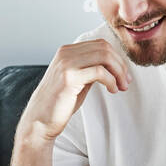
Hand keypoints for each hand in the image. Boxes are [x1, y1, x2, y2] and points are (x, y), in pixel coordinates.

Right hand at [17, 40, 131, 145]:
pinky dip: (111, 80)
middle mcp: (66, 53)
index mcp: (67, 51)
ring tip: (120, 87)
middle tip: (126, 82)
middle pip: (104, 48)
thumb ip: (91, 69)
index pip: (100, 44)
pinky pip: (99, 71)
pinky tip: (112, 90)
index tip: (124, 75)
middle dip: (120, 65)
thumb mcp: (78, 80)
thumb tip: (114, 66)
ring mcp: (66, 63)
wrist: (40, 120)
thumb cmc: (59, 103)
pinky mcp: (69, 77)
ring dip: (118, 72)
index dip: (117, 58)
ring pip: (104, 56)